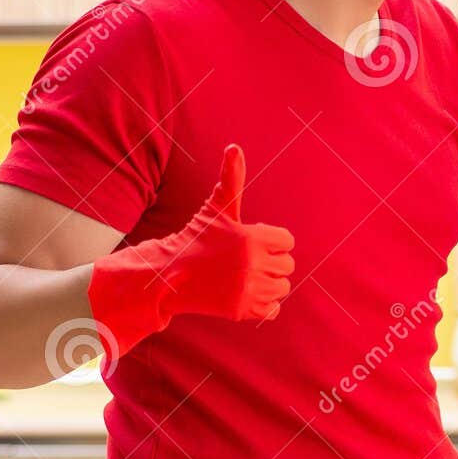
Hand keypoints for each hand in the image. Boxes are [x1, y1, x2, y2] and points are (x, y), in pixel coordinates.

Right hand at [88, 143, 295, 364]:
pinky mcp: (242, 311)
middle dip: (270, 261)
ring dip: (268, 282)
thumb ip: (231, 179)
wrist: (170, 275)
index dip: (271, 239)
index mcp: (252, 238)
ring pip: (281, 287)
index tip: (250, 240)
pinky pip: (273, 309)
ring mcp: (249, 290)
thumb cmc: (196, 238)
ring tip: (244, 275)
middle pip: (287, 265)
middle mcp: (254, 265)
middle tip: (245, 260)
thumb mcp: (216, 208)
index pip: (287, 241)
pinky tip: (246, 292)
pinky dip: (265, 303)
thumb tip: (234, 147)